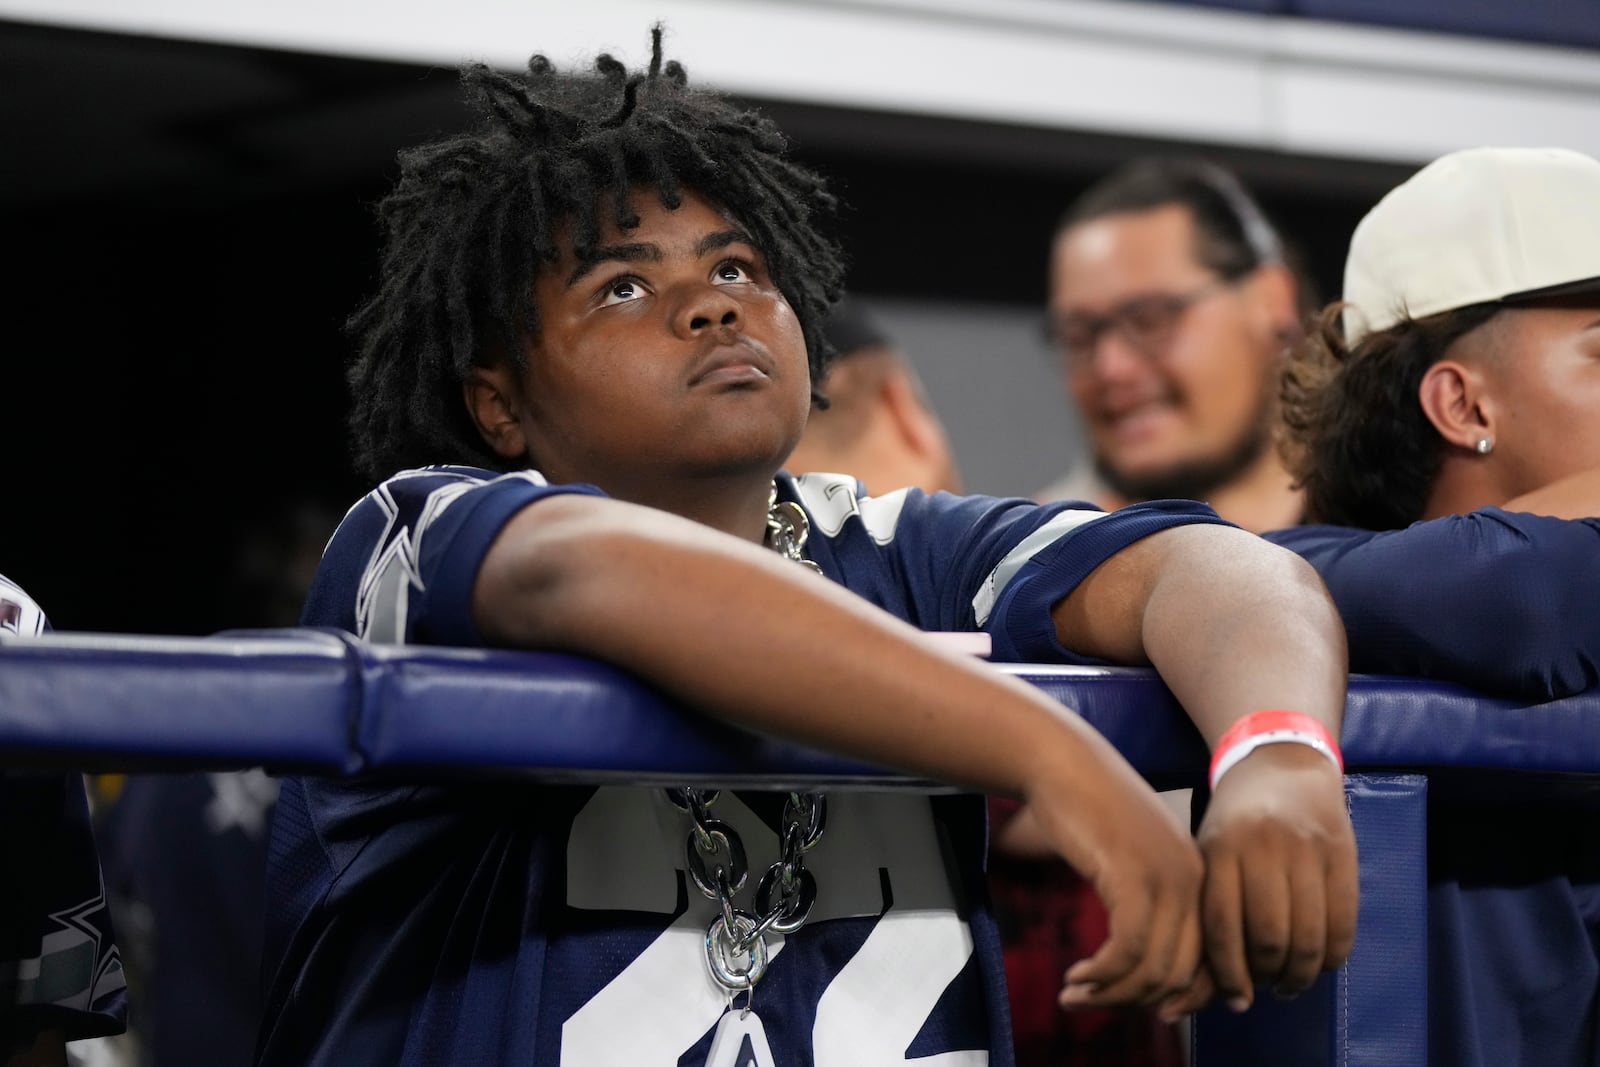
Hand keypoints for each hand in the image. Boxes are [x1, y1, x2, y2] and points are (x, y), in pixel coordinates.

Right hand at [1024, 759, 1206, 1011]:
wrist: (1060, 760)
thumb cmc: (1085, 806)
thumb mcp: (1127, 858)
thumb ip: (1141, 900)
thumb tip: (1136, 961)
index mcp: (1197, 877)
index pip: (1201, 961)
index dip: (1167, 995)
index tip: (1129, 1007)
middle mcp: (1192, 881)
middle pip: (1179, 973)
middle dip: (1133, 1001)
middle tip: (1088, 1004)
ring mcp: (1166, 879)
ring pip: (1153, 969)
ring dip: (1111, 994)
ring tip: (1073, 996)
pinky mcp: (1133, 878)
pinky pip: (1127, 951)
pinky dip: (1101, 975)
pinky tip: (1075, 976)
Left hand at [1163, 744, 1357, 1016]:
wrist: (1279, 763)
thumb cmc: (1233, 821)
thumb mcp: (1207, 852)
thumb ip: (1207, 911)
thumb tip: (1194, 991)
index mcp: (1220, 848)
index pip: (1222, 926)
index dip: (1229, 974)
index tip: (1236, 999)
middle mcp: (1263, 847)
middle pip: (1270, 938)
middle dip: (1269, 976)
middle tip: (1267, 987)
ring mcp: (1307, 848)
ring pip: (1310, 936)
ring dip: (1302, 974)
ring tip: (1292, 981)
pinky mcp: (1342, 853)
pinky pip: (1344, 923)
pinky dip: (1333, 956)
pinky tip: (1321, 963)